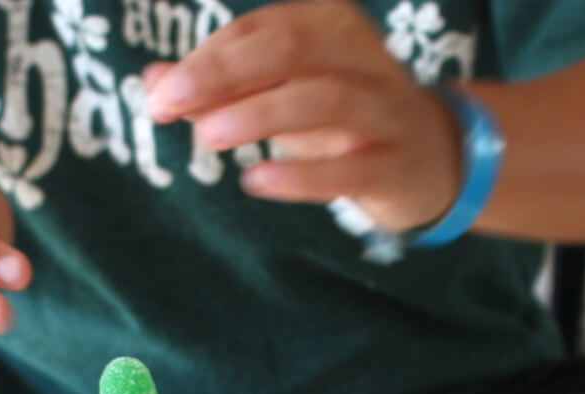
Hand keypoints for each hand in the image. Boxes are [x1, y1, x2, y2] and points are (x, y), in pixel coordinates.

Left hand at [144, 1, 460, 232]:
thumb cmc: (341, 119)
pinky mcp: (396, 165)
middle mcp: (361, 57)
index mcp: (330, 23)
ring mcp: (384, 111)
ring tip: (210, 135)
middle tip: (169, 101)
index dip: (206, 59)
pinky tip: (259, 180)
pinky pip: (350, 168)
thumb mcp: (281, 94)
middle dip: (223, 72)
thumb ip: (220, 87)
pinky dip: (302, 174)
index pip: (259, 31)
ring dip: (261, 113)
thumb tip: (152, 82)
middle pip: (289, 49)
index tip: (161, 91)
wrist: (432, 159)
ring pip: (323, 99)